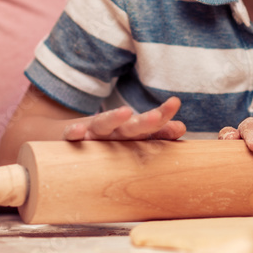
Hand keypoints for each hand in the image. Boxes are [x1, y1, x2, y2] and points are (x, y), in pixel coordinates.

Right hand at [62, 97, 185, 140]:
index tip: (178, 116)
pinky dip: (75, 133)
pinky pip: (72, 136)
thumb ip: (157, 134)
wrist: (70, 135)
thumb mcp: (132, 137)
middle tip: (158, 116)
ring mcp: (93, 132)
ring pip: (103, 124)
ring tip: (125, 112)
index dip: (164, 120)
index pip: (151, 126)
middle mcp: (114, 130)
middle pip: (132, 126)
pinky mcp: (72, 138)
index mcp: (131, 132)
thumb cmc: (108, 140)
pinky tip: (79, 131)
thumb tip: (182, 127)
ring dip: (114, 118)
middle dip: (146, 121)